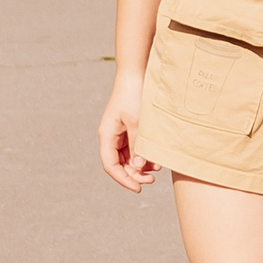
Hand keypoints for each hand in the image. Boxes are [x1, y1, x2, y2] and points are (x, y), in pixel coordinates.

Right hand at [99, 76, 156, 192]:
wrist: (137, 74)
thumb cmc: (135, 95)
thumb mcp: (138, 122)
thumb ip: (137, 146)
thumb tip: (138, 168)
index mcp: (107, 135)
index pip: (110, 165)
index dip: (123, 179)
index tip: (138, 188)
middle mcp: (110, 136)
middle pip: (119, 164)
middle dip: (134, 174)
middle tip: (151, 180)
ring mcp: (119, 133)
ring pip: (127, 158)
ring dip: (140, 166)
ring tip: (156, 168)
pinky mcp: (129, 129)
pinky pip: (134, 149)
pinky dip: (143, 155)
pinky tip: (155, 159)